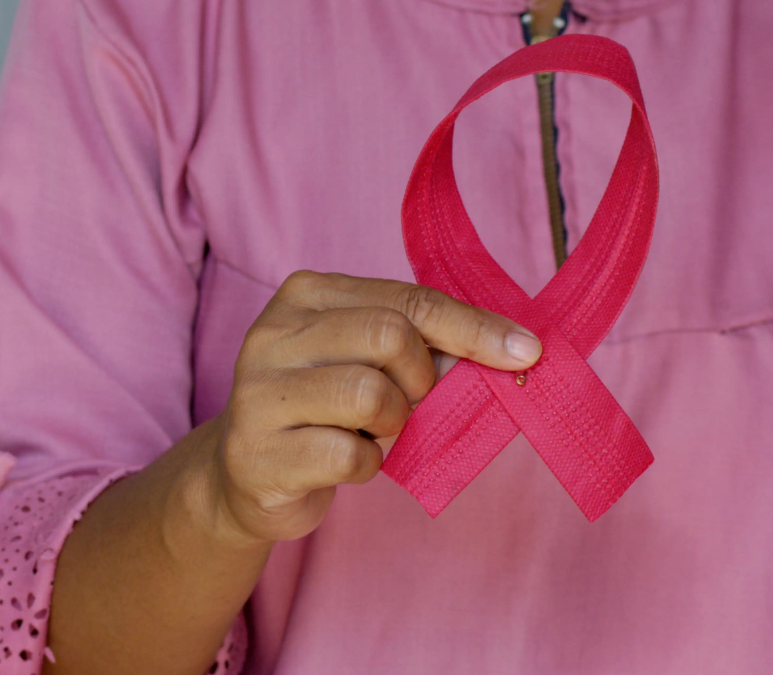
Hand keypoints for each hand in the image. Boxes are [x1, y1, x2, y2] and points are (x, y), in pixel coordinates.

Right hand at [211, 271, 541, 542]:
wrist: (246, 474)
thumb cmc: (322, 410)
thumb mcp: (365, 360)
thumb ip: (422, 346)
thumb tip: (508, 352)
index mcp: (304, 295)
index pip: (408, 299)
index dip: (474, 328)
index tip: (526, 351)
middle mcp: (272, 334)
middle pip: (390, 336)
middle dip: (422, 379)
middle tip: (412, 404)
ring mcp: (258, 394)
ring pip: (370, 395)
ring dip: (394, 424)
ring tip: (372, 432)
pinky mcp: (257, 454)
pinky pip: (349, 456)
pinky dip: (367, 466)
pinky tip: (346, 462)